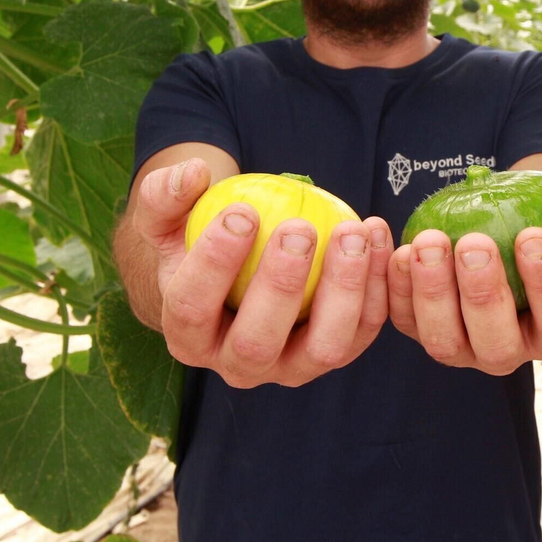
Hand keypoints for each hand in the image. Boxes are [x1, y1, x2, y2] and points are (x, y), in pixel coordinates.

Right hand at [131, 159, 392, 387]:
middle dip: (280, 286)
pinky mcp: (334, 352)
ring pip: (323, 348)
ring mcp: (290, 367)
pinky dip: (376, 285)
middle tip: (299, 229)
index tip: (241, 213)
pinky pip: (364, 328)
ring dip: (343, 290)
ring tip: (351, 232)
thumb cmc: (195, 242)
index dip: (213, 263)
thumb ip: (164, 195)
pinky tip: (376, 235)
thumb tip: (191, 174)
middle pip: (256, 343)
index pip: (191, 309)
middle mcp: (237, 364)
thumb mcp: (167, 218)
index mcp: (187, 336)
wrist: (237, 272)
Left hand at [388, 210, 541, 374]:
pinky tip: (395, 249)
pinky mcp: (422, 331)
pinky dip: (396, 288)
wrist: (507, 237)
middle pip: (495, 342)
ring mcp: (462, 347)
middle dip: (482, 294)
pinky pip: (403, 319)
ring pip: (443, 341)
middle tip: (474, 243)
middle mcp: (508, 351)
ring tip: (429, 242)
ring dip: (432, 292)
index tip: (533, 237)